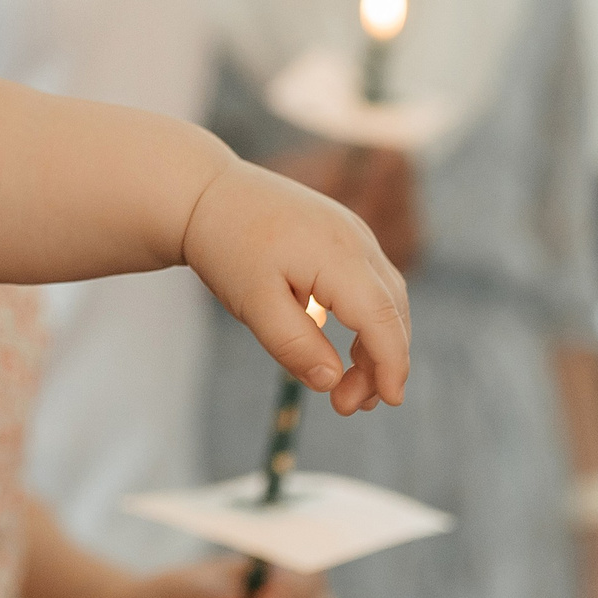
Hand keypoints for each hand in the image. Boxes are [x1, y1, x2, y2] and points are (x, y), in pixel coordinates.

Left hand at [181, 159, 410, 415]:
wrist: (205, 191)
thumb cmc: (226, 246)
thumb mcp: (253, 304)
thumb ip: (294, 345)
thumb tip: (332, 382)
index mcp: (338, 255)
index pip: (383, 319)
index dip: (392, 365)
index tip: (389, 403)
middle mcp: (356, 239)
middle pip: (392, 310)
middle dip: (382, 363)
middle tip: (347, 406)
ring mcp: (352, 231)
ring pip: (386, 296)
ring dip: (377, 343)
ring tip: (349, 385)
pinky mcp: (342, 232)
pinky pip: (370, 281)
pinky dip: (368, 317)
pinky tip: (343, 347)